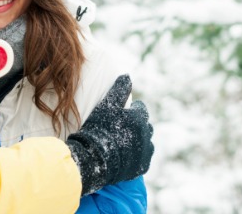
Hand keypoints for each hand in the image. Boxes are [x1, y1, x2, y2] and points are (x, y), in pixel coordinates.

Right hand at [66, 74, 153, 194]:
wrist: (95, 158)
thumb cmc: (99, 129)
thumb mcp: (107, 105)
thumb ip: (119, 89)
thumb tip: (127, 75)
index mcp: (139, 117)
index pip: (140, 109)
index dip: (131, 110)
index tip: (122, 113)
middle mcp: (146, 133)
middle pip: (145, 125)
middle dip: (137, 124)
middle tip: (122, 128)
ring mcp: (145, 151)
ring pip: (146, 142)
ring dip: (138, 140)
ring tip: (124, 142)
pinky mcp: (142, 166)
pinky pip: (143, 158)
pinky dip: (137, 156)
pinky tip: (126, 156)